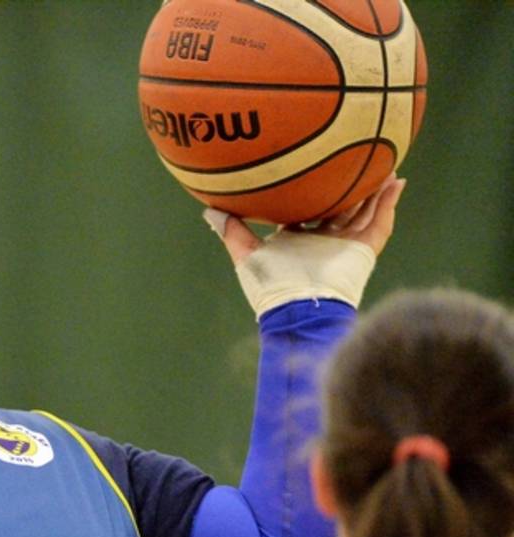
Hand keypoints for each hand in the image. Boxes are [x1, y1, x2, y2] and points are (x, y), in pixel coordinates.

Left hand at [204, 175, 406, 314]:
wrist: (297, 308)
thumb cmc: (270, 286)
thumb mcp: (247, 255)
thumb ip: (232, 232)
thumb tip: (208, 210)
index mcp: (298, 240)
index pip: (307, 210)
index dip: (311, 193)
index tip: (314, 171)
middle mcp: (323, 241)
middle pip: (341, 207)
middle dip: (348, 186)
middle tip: (355, 159)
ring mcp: (345, 245)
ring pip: (364, 210)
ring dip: (374, 188)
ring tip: (385, 161)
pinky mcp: (363, 251)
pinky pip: (380, 222)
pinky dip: (389, 202)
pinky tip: (397, 182)